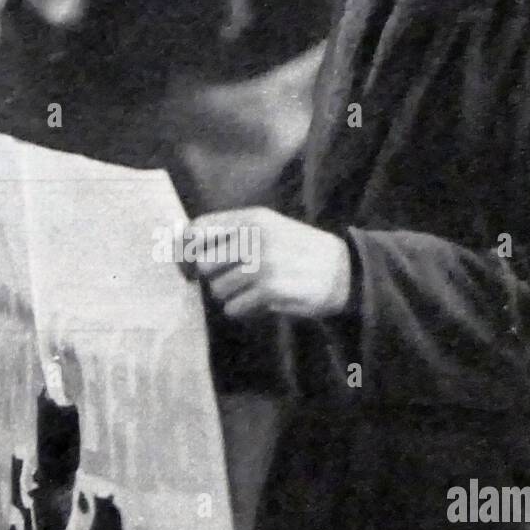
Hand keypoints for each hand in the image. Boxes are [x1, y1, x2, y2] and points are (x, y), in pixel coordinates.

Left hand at [184, 207, 350, 319]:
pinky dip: (244, 311)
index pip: (197, 230)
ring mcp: (262, 263)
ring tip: (254, 291)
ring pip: (217, 290)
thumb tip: (188, 253)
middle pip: (204, 264)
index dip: (186, 251)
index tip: (190, 267)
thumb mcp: (269, 227)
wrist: (343, 272)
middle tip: (233, 281)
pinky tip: (262, 303)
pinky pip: (233, 308)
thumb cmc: (299, 251)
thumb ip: (233, 234)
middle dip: (214, 278)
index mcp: (251, 218)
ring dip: (232, 296)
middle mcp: (254, 237)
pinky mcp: (270, 289)